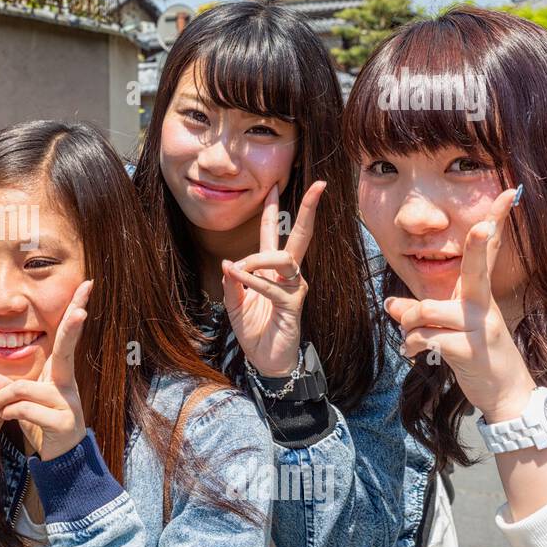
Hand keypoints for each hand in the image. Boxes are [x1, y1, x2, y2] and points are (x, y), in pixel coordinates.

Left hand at [0, 280, 91, 460]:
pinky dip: (8, 413)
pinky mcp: (63, 422)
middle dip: (74, 324)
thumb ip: (5, 390)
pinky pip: (25, 409)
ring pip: (23, 388)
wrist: (59, 460)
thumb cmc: (41, 425)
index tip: (86, 286)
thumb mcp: (19, 404)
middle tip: (82, 307)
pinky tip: (4, 417)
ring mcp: (68, 402)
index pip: (65, 337)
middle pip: (66, 348)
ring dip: (0, 398)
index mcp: (58, 374)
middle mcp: (67, 383)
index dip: (75, 312)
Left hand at [221, 181, 325, 376]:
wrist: (265, 360)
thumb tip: (228, 264)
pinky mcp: (293, 303)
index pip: (274, 234)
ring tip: (240, 269)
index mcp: (271, 269)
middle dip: (307, 210)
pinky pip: (272, 285)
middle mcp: (287, 273)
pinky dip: (253, 280)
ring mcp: (294, 287)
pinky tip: (239, 277)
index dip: (273, 211)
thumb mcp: (234, 303)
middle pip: (300, 236)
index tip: (273, 187)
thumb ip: (231, 283)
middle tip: (318, 186)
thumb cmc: (254, 329)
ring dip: (258, 258)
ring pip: (284, 258)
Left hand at [384, 187, 535, 423]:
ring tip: (412, 341)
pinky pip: (425, 338)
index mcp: (478, 296)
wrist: (503, 393)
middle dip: (480, 245)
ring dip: (408, 326)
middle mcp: (482, 306)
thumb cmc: (474, 354)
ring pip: (425, 311)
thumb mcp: (446, 330)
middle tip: (483, 226)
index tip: (508, 194)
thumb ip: (418, 313)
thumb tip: (389, 303)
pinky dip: (412, 346)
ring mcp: (480, 328)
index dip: (496, 224)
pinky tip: (415, 355)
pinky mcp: (471, 350)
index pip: (487, 255)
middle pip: (476, 269)